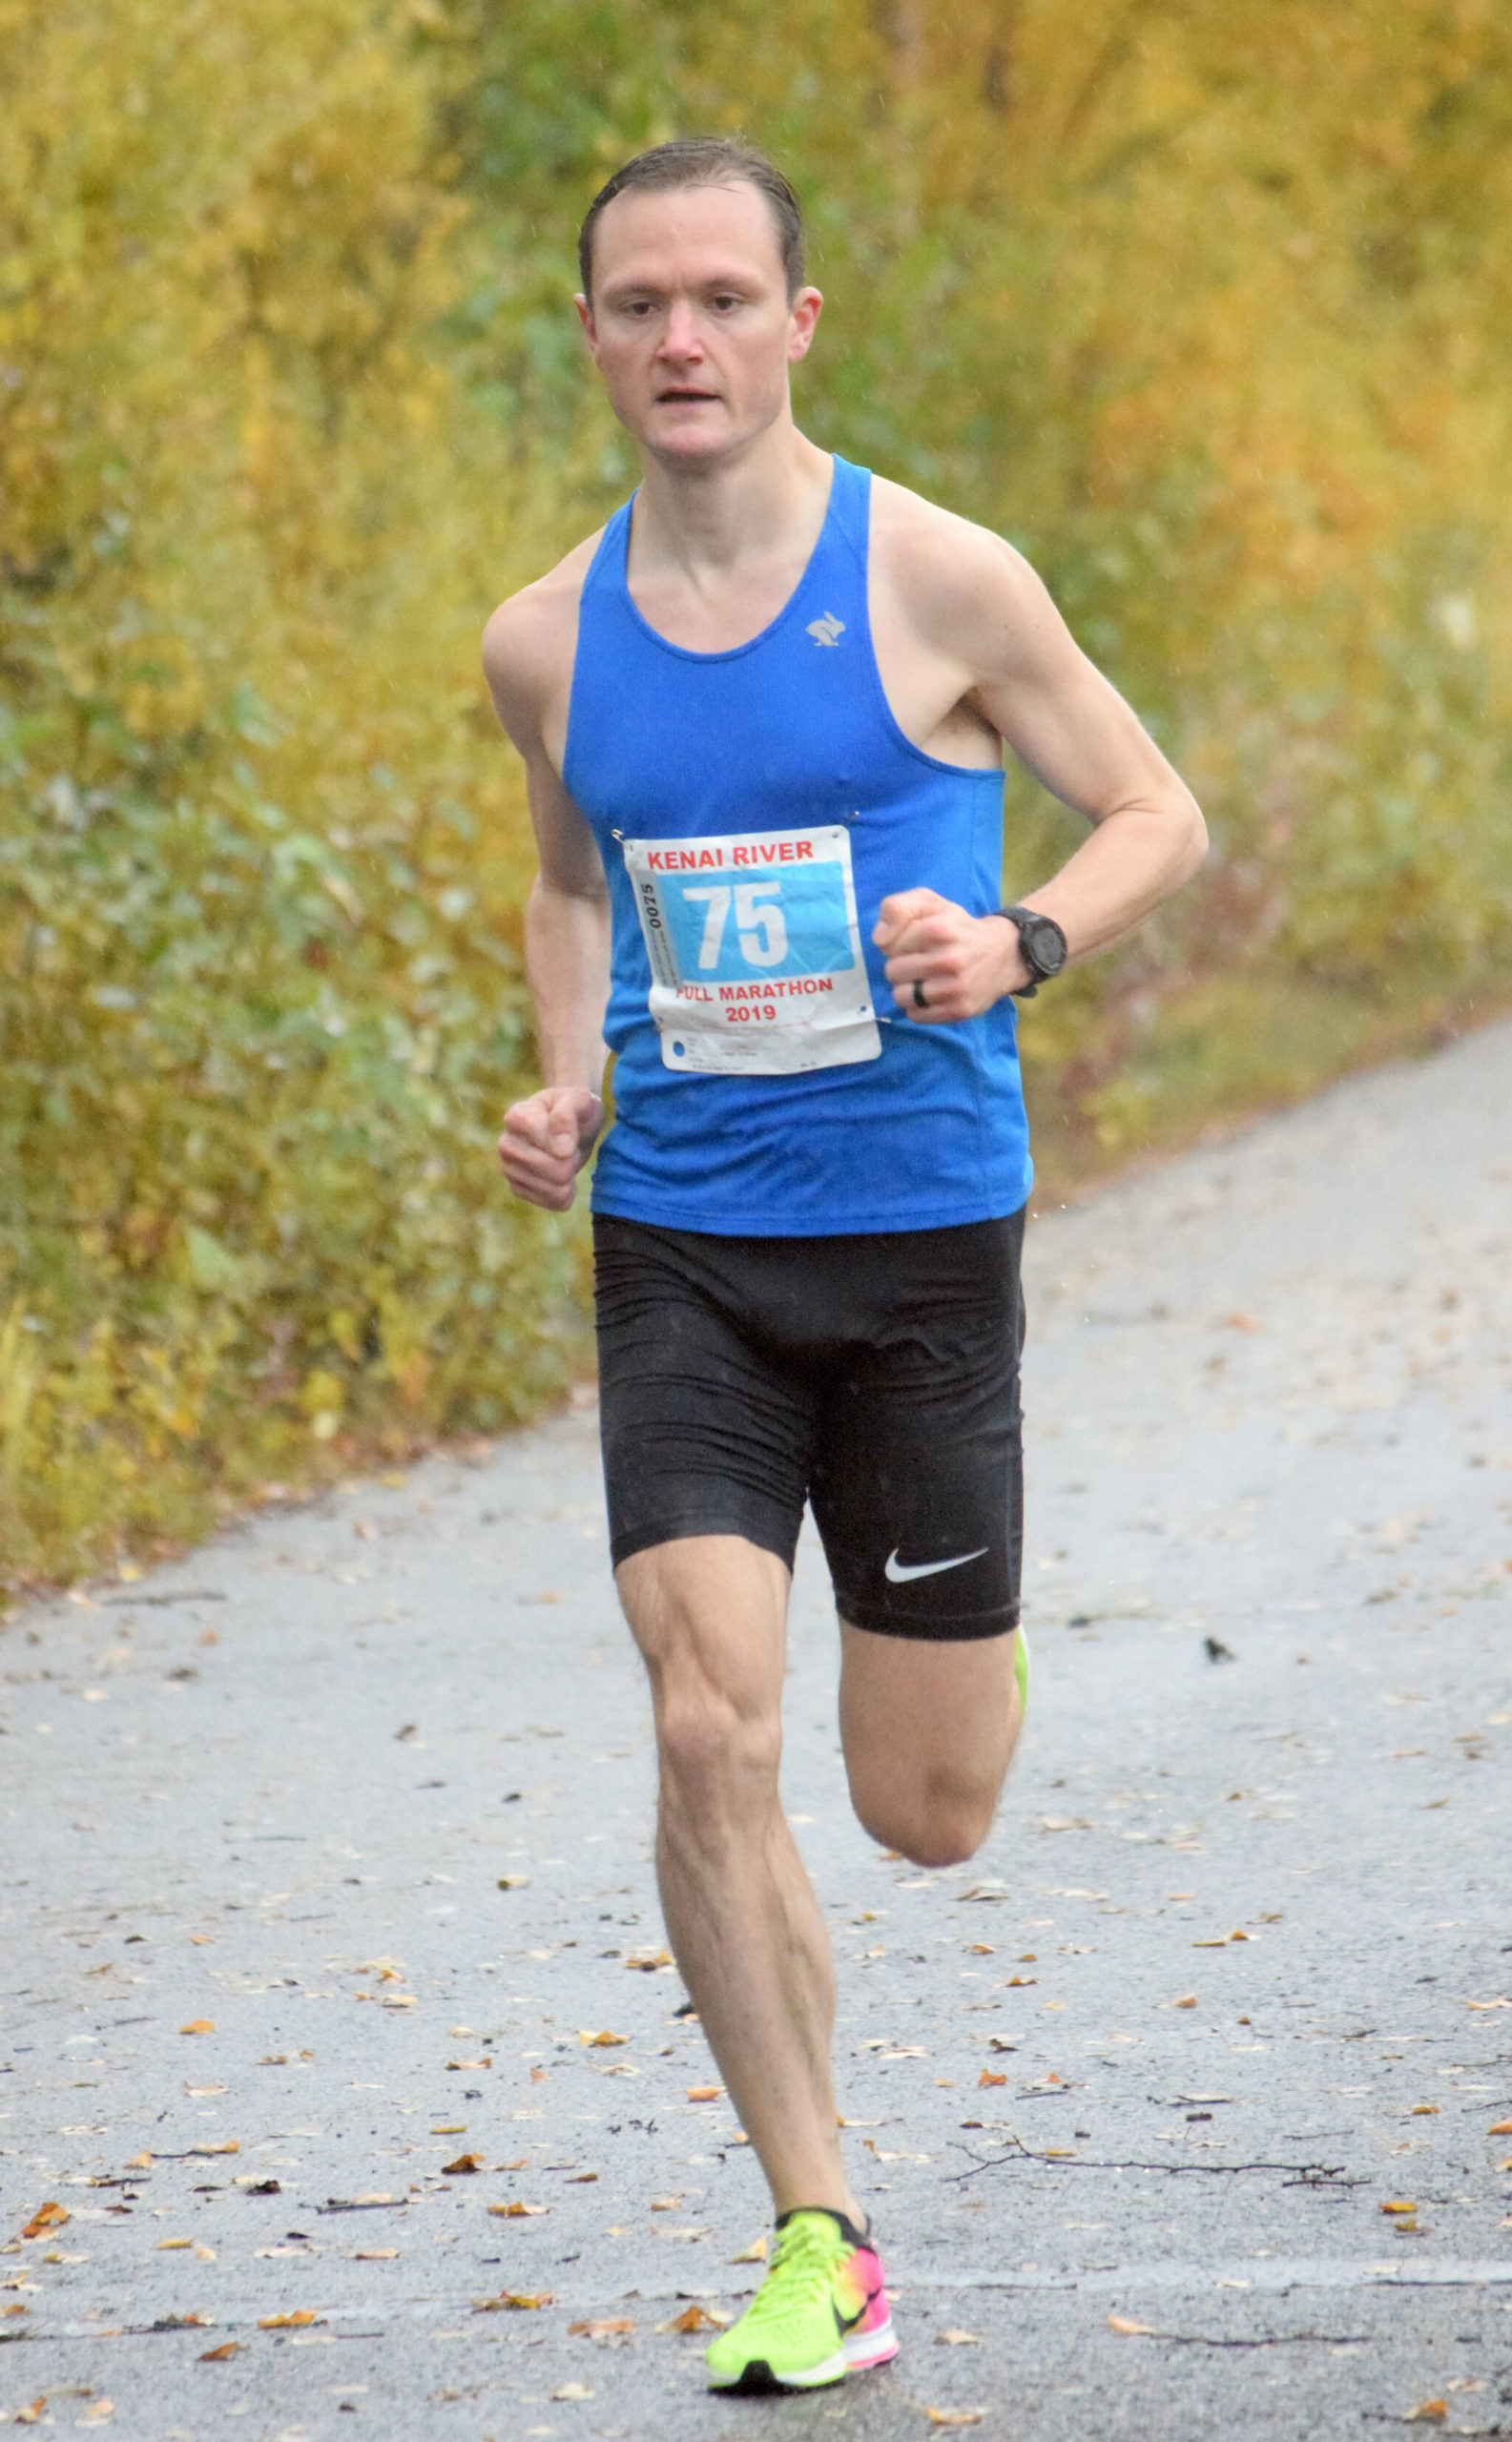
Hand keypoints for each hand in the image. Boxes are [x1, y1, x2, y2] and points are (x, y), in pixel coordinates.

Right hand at [498, 1085, 603, 1210]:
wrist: (572, 1122)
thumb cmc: (576, 1108)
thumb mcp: (580, 1100)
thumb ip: (567, 1117)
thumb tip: (561, 1150)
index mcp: (516, 1118)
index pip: (550, 1145)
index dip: (570, 1140)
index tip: (570, 1126)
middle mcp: (506, 1145)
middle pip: (555, 1171)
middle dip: (572, 1160)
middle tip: (570, 1145)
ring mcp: (509, 1169)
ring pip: (554, 1190)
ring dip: (569, 1176)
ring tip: (563, 1157)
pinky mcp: (519, 1190)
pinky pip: (553, 1203)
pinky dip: (566, 1192)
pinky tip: (562, 1175)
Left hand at [873, 888, 1027, 1022]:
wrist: (1003, 953)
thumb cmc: (957, 927)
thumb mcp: (930, 903)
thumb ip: (897, 908)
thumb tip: (880, 938)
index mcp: (939, 928)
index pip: (887, 944)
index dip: (895, 943)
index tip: (913, 943)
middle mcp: (949, 958)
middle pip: (892, 971)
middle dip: (901, 966)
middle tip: (920, 962)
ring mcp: (956, 987)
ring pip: (901, 996)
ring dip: (907, 989)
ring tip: (924, 980)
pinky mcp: (960, 1010)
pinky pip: (916, 1015)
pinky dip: (918, 1007)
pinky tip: (932, 995)